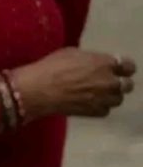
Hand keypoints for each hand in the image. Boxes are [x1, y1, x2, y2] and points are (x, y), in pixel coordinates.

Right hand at [10, 48, 135, 119]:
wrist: (37, 90)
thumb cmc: (51, 67)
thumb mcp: (72, 53)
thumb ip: (91, 59)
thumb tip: (96, 63)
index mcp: (105, 63)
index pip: (129, 66)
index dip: (124, 68)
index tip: (118, 69)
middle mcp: (110, 81)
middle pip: (127, 85)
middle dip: (119, 83)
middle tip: (107, 83)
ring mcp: (104, 99)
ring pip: (118, 99)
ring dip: (110, 96)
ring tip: (98, 95)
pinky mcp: (95, 112)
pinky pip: (106, 110)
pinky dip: (100, 107)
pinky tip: (89, 103)